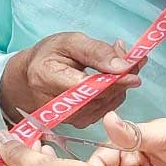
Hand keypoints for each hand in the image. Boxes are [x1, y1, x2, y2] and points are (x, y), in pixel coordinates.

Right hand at [0, 33, 141, 127]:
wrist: (31, 77)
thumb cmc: (49, 55)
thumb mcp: (69, 42)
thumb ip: (96, 51)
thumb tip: (123, 65)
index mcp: (46, 77)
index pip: (86, 86)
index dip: (112, 80)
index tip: (133, 70)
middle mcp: (55, 104)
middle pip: (100, 96)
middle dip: (122, 78)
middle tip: (135, 60)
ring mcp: (67, 118)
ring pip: (107, 104)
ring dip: (121, 86)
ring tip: (122, 66)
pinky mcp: (77, 123)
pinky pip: (106, 109)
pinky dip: (115, 94)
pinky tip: (114, 80)